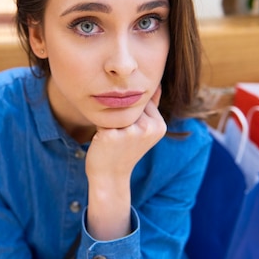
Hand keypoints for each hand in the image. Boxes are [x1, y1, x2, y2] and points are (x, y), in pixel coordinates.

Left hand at [85, 86, 165, 239]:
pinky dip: (99, 125)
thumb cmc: (125, 150)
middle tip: (119, 133)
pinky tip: (102, 139)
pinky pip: (102, 117)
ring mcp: (130, 132)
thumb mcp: (144, 130)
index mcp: (159, 126)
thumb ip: (151, 107)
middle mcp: (147, 128)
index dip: (131, 112)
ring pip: (115, 109)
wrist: (110, 175)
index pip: (142, 101)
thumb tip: (155, 83)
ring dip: (109, 118)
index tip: (129, 129)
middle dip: (120, 113)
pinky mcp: (111, 135)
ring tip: (112, 136)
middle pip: (129, 104)